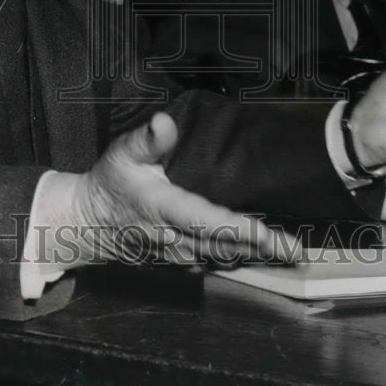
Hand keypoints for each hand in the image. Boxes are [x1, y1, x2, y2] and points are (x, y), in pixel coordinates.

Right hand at [68, 112, 296, 267]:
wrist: (87, 222)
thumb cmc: (110, 182)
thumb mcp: (122, 153)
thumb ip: (147, 139)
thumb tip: (164, 121)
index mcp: (164, 209)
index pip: (210, 222)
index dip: (243, 231)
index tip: (271, 235)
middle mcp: (173, 238)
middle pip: (225, 246)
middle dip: (263, 249)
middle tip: (297, 250)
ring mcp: (175, 255)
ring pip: (221, 258)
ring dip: (254, 257)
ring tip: (287, 253)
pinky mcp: (175, 261)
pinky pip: (211, 263)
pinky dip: (236, 260)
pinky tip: (258, 256)